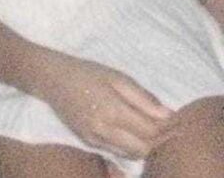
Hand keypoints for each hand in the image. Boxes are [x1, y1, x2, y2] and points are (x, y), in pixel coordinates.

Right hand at [41, 54, 173, 158]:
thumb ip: (142, 97)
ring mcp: (95, 138)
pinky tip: (129, 130)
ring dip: (145, 144)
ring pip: (132, 153)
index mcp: (112, 110)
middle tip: (165, 125)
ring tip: (148, 127)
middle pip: (144, 148)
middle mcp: (104, 129)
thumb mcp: (115, 76)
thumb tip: (167, 115)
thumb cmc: (85, 72)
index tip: (176, 119)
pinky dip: (129, 144)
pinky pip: (117, 150)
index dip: (167, 127)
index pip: (151, 130)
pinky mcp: (88, 141)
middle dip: (158, 139)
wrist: (50, 78)